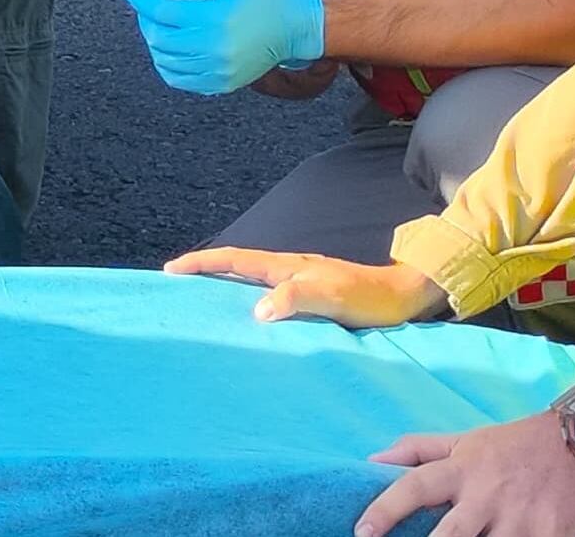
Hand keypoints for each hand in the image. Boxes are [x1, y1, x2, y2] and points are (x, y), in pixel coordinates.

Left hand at [121, 0, 340, 93]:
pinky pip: (181, 81)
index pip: (162, 12)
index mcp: (217, 18)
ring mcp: (220, 70)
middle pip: (160, 38)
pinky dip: (166, 64)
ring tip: (157, 24)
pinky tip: (168, 47)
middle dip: (145, 19)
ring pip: (165, 62)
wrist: (297, 23)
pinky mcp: (223, 83)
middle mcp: (217, 48)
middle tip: (146, 5)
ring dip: (153, 41)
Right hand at [162, 246, 448, 330]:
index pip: (234, 260)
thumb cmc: (370, 299)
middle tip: (175, 284)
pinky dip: (246, 297)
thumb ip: (296, 298)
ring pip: (250, 278)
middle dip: (203, 270)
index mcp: (287, 266)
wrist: (404, 296)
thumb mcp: (333, 297)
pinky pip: (266, 292)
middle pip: (236, 265)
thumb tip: (256, 311)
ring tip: (201, 300)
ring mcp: (299, 280)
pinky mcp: (310, 294)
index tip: (170, 271)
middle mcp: (288, 269)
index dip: (201, 264)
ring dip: (223, 284)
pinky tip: (249, 314)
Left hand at [353, 415, 574, 536]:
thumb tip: (371, 460)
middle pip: (451, 533)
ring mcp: (521, 518)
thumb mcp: (466, 440)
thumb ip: (418, 450)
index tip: (361, 531)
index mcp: (463, 469)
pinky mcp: (552, 534)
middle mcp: (488, 494)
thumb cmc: (517, 444)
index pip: (415, 486)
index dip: (386, 509)